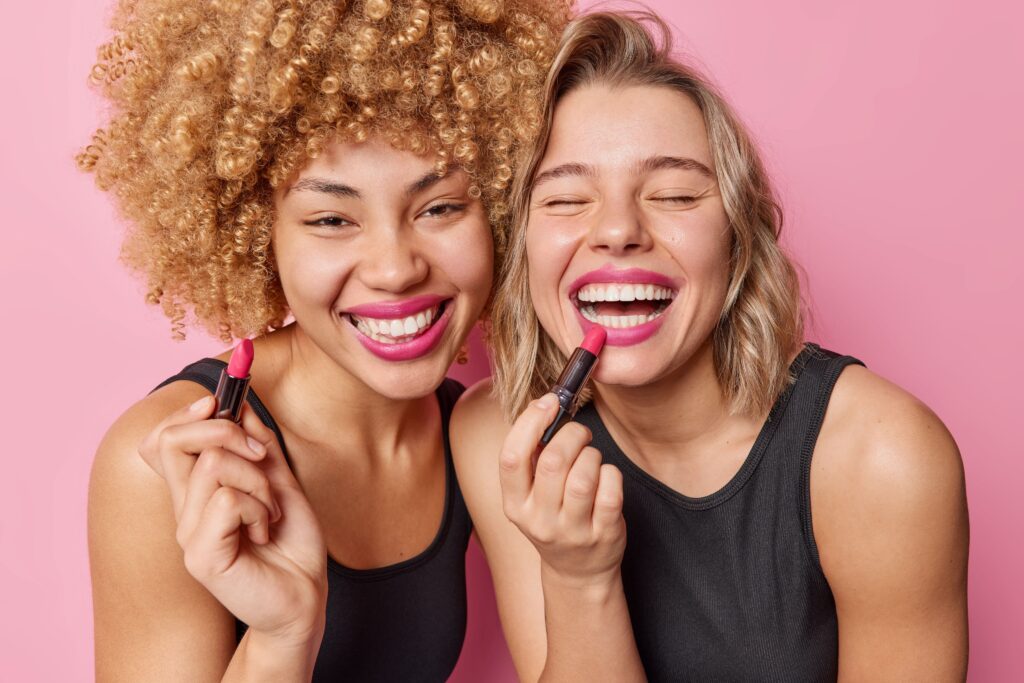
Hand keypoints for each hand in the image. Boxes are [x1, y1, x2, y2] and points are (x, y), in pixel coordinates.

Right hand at [138, 397, 326, 644]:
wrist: (305, 594)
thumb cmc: (291, 542)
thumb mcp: (279, 481)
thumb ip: (257, 445)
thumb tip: (239, 403)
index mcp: (197, 491)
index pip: (163, 439)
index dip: (187, 413)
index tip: (221, 403)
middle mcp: (184, 509)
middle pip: (173, 440)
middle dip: (224, 430)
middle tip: (263, 456)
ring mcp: (187, 533)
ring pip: (213, 465)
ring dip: (258, 480)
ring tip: (271, 511)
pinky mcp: (200, 556)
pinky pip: (227, 500)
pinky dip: (259, 508)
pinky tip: (264, 531)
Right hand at [499, 393, 625, 586]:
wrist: (578, 571)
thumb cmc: (554, 518)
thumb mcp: (530, 496)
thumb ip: (533, 458)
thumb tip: (547, 407)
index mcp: (514, 505)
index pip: (511, 458)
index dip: (530, 423)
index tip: (549, 403)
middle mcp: (539, 521)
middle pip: (553, 462)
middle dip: (571, 435)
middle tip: (580, 434)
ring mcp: (572, 531)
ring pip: (584, 475)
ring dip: (591, 455)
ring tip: (591, 459)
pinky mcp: (604, 533)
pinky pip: (611, 489)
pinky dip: (610, 473)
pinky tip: (605, 477)